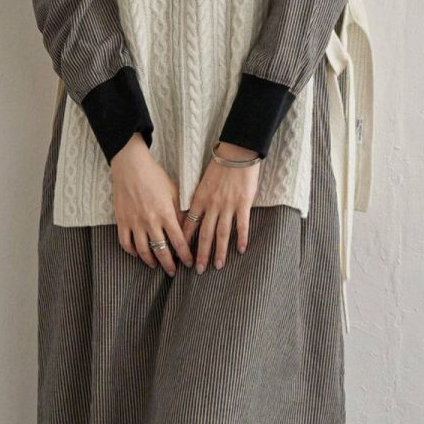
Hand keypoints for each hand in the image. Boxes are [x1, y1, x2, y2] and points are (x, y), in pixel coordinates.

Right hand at [109, 132, 193, 275]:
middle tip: (172, 272)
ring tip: (155, 265)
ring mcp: (134, 222)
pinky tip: (137, 254)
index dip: (185, 256)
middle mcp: (150, 221)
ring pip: (142, 251)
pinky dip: (131, 252)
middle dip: (168, 265)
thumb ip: (180, 211)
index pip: (178, 242)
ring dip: (150, 261)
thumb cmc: (154, 176)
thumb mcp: (174, 191)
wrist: (130, 166)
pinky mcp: (121, 220)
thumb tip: (186, 229)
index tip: (189, 263)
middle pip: (161, 251)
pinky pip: (125, 243)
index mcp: (166, 214)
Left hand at [186, 141, 261, 272]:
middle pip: (205, 234)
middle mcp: (212, 205)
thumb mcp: (203, 183)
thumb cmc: (219, 166)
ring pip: (222, 233)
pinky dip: (241, 238)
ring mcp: (228, 205)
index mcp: (200, 199)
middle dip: (201, 254)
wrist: (237, 152)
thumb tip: (192, 217)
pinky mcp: (243, 203)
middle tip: (198, 270)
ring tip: (217, 266)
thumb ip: (199, 201)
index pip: (189, 224)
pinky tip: (241, 250)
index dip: (185, 241)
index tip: (180, 255)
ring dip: (219, 251)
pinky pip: (242, 224)